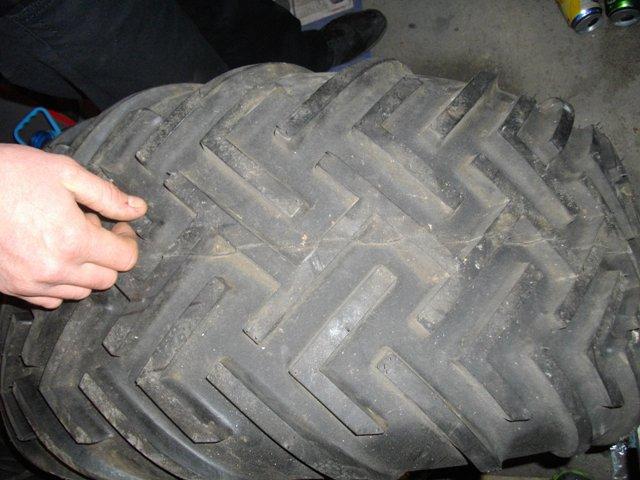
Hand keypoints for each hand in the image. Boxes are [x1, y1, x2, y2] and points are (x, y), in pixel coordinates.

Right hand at [0, 144, 146, 308]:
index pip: (125, 259)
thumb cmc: (8, 175)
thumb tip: (138, 208)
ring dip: (85, 270)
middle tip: (94, 230)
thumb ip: (107, 195)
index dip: (128, 241)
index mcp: (73, 241)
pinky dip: (59, 284)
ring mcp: (31, 282)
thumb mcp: (65, 173)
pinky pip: (50, 299)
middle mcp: (55, 269)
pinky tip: (50, 257)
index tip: (118, 228)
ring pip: (80, 292)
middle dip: (109, 256)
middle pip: (106, 279)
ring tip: (69, 241)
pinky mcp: (11, 288)